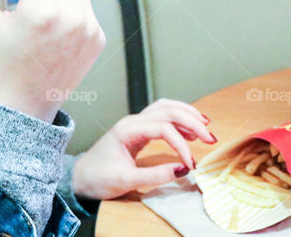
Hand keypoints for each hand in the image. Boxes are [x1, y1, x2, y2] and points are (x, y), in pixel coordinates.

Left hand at [71, 99, 216, 199]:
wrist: (79, 178)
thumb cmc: (98, 178)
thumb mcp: (126, 180)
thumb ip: (155, 175)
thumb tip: (183, 169)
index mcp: (128, 129)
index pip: (164, 128)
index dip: (182, 145)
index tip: (192, 164)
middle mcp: (133, 121)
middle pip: (168, 110)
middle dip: (192, 121)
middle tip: (211, 138)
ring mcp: (135, 124)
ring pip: (166, 109)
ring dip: (187, 115)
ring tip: (206, 128)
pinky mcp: (138, 131)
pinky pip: (162, 118)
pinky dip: (179, 121)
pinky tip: (190, 133)